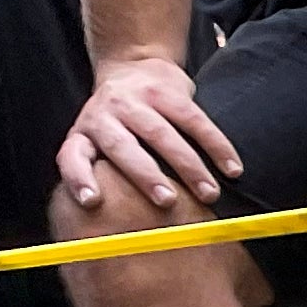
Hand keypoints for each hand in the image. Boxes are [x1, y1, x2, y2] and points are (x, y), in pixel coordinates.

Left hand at [56, 54, 239, 213]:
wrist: (134, 67)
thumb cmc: (120, 126)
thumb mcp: (99, 146)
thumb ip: (103, 177)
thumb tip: (115, 239)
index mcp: (84, 135)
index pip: (72, 157)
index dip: (79, 178)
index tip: (92, 202)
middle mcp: (104, 115)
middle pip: (122, 146)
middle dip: (145, 174)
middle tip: (167, 201)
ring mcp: (135, 100)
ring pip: (161, 133)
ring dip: (188, 166)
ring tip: (210, 194)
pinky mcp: (167, 91)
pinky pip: (195, 120)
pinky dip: (217, 146)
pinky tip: (233, 169)